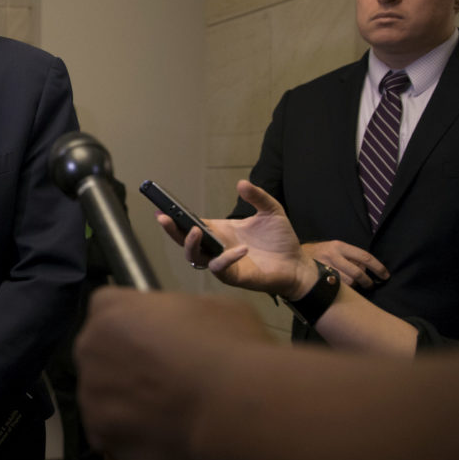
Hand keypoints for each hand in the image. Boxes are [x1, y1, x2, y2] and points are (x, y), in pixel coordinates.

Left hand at [75, 287, 274, 459]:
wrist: (230, 412)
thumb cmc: (228, 349)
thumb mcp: (215, 308)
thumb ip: (184, 315)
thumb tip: (189, 331)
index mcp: (110, 309)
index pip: (109, 309)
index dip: (138, 325)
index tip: (164, 339)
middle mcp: (89, 351)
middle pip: (102, 356)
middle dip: (128, 367)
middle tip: (169, 382)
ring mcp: (92, 399)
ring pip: (106, 402)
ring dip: (130, 408)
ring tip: (174, 419)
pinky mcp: (102, 440)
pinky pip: (118, 440)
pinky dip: (139, 443)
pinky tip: (171, 444)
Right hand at [158, 181, 324, 299]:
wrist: (297, 264)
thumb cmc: (281, 240)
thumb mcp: (271, 211)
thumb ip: (257, 197)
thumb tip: (241, 183)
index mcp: (220, 231)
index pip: (191, 225)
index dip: (175, 218)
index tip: (161, 208)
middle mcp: (216, 247)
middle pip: (185, 241)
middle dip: (172, 230)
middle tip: (164, 218)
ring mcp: (222, 263)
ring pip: (195, 257)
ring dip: (191, 245)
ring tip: (195, 231)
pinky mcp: (233, 276)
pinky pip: (221, 268)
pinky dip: (227, 258)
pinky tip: (240, 249)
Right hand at [300, 240, 388, 288]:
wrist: (291, 257)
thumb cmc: (318, 254)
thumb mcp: (333, 249)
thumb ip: (349, 256)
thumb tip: (366, 268)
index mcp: (339, 246)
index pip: (365, 257)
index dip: (378, 268)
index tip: (385, 276)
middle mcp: (332, 255)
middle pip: (358, 272)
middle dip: (367, 282)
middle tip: (370, 285)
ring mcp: (324, 266)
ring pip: (348, 282)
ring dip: (354, 286)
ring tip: (353, 286)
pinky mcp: (318, 276)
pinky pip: (337, 287)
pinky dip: (343, 290)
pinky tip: (341, 288)